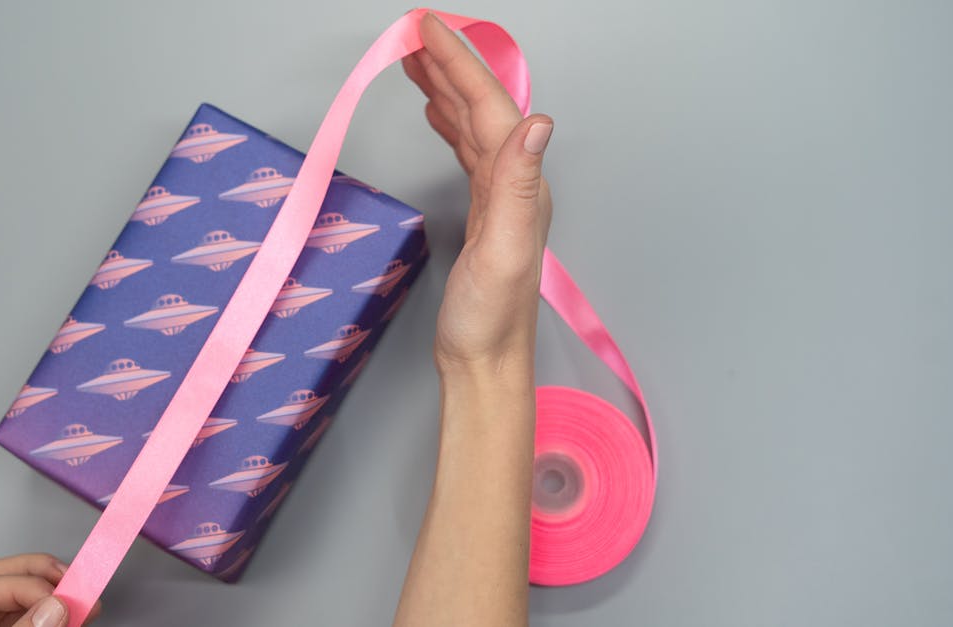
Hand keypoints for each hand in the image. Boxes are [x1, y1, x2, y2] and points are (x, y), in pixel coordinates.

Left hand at [0, 553, 99, 626]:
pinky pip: (30, 615)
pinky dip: (53, 612)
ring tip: (81, 598)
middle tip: (76, 584)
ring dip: (53, 592)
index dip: (24, 587)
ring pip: (17, 597)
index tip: (59, 601)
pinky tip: (72, 614)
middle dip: (42, 575)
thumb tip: (53, 607)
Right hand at [403, 13, 553, 376]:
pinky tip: (436, 115)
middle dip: (449, 65)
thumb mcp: (504, 251)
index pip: (489, 107)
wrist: (484, 361)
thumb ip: (520, 186)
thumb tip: (538, 122)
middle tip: (414, 33)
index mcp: (520, 183)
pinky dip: (449, 124)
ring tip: (417, 62)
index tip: (426, 28)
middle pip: (481, 108)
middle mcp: (515, 183)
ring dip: (446, 89)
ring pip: (471, 126)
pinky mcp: (482, 212)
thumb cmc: (489, 318)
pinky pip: (466, 152)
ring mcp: (499, 197)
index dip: (457, 64)